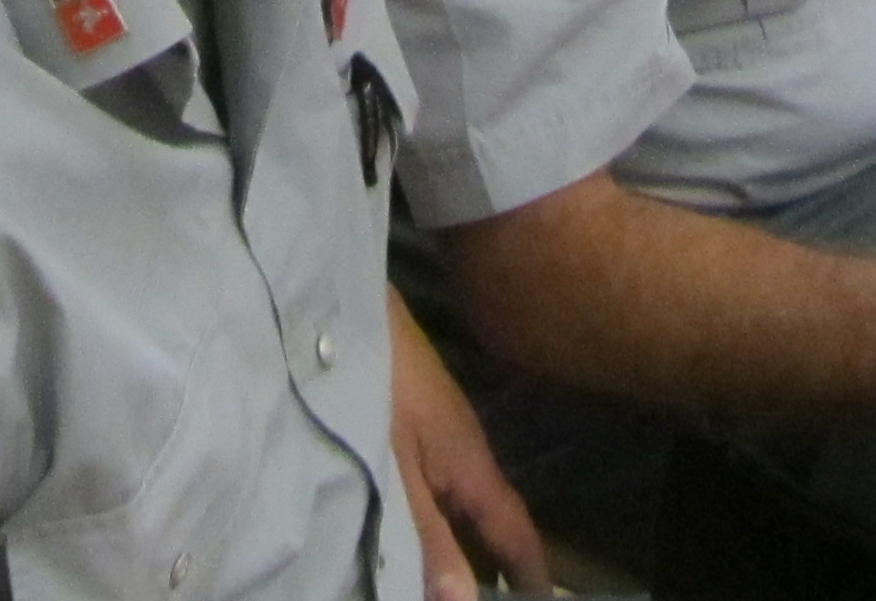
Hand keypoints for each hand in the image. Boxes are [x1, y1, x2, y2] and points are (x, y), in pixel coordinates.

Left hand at [391, 309, 545, 600]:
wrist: (344, 304)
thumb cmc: (374, 385)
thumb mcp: (395, 469)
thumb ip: (426, 537)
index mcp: (471, 467)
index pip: (515, 531)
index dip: (531, 572)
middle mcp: (466, 451)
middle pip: (490, 520)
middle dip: (496, 561)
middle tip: (492, 592)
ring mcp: (441, 431)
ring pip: (462, 501)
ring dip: (464, 537)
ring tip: (451, 575)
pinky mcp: (415, 417)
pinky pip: (439, 480)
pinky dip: (437, 512)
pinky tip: (414, 523)